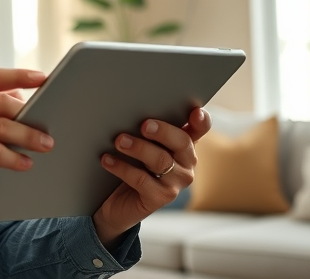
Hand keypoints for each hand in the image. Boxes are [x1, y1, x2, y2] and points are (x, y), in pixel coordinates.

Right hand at [0, 68, 53, 216]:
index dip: (20, 75)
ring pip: (2, 126)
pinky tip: (24, 163)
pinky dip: (13, 158)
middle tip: (50, 126)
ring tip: (45, 145)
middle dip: (32, 114)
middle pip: (3, 101)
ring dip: (28, 137)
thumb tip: (14, 99)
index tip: (44, 77)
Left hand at [91, 107, 211, 246]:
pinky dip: (122, 167)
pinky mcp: (160, 198)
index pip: (200, 129)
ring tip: (119, 141)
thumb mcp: (141, 143)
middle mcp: (186, 164)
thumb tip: (134, 108)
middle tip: (143, 125)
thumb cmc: (132, 165)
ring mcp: (175, 183)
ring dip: (139, 148)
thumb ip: (147, 128)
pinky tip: (107, 160)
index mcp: (184, 145)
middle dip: (163, 132)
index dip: (201, 121)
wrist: (117, 202)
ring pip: (161, 161)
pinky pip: (142, 180)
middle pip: (182, 143)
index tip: (195, 111)